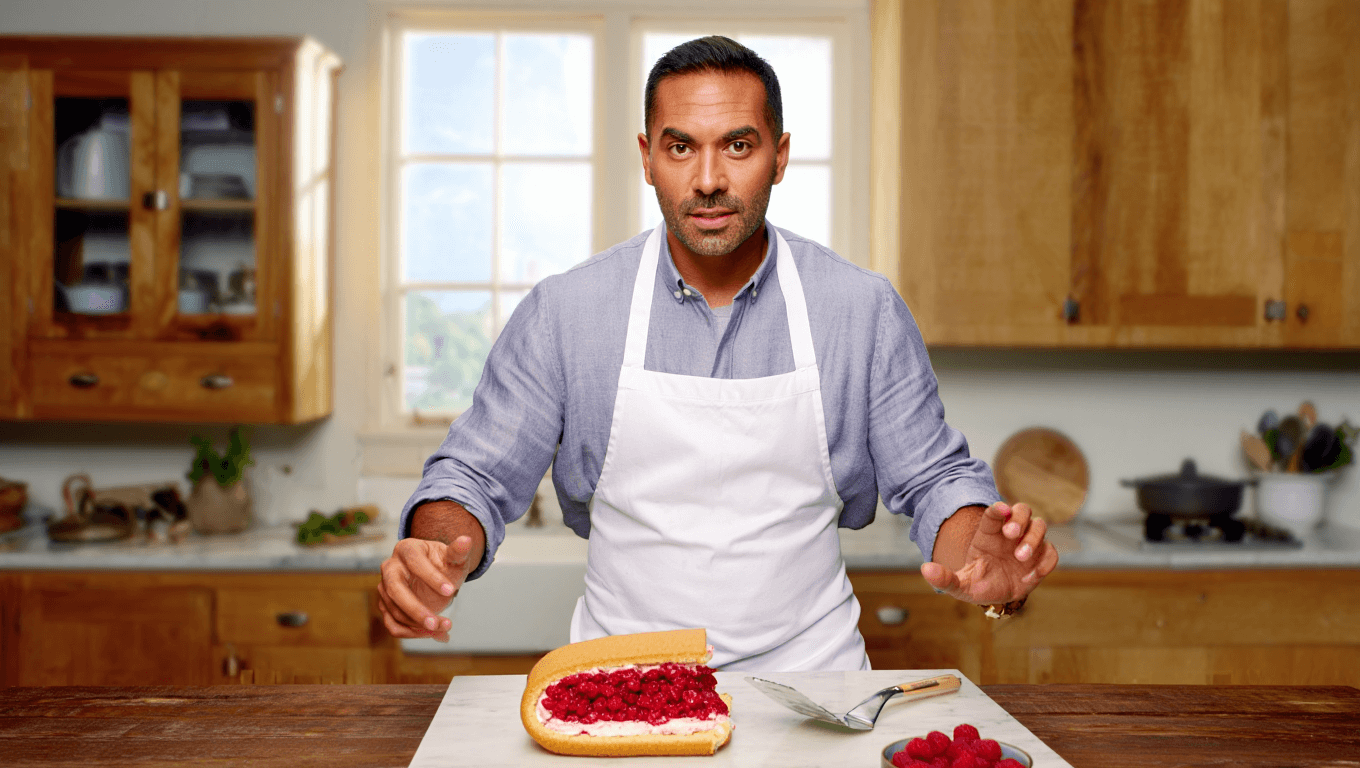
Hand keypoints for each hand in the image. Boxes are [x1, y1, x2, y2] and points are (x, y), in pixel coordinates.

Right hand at [377, 535, 479, 641]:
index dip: (431, 577)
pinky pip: (393, 625)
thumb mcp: (453, 558)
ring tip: (445, 628)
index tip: (451, 591)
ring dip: (419, 625)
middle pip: (395, 590)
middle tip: (437, 623)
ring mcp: (385, 588)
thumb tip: (467, 540)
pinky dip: (413, 634)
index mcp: (406, 549)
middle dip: (416, 609)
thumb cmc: (444, 564)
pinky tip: (436, 634)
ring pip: (395, 611)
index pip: (415, 562)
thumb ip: (459, 551)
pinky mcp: (386, 606)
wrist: (436, 576)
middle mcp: (390, 568)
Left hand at [920, 502, 1057, 604]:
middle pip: (1022, 511)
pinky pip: (1051, 553)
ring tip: (1020, 557)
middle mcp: (1010, 535)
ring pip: (1039, 526)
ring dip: (1033, 538)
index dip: (999, 508)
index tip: (1000, 511)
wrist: (994, 597)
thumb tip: (925, 569)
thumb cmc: (976, 584)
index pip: (996, 513)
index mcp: (989, 533)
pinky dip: (1046, 560)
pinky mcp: (1040, 560)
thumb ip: (944, 578)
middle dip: (1019, 518)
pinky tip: (1032, 574)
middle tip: (1011, 533)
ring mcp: (1027, 545)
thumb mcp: (958, 585)